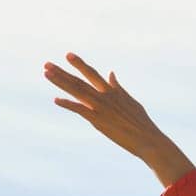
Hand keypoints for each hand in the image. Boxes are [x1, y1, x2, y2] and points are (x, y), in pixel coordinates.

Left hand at [44, 52, 194, 187]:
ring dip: (60, 82)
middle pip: (79, 81)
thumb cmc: (142, 124)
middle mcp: (105, 97)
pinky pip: (80, 110)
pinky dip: (68, 104)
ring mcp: (101, 108)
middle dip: (62, 72)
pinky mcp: (99, 121)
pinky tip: (56, 100)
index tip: (68, 55)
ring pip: (77, 91)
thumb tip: (111, 73)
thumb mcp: (131, 102)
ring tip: (46, 74)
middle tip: (46, 64)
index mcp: (112, 92)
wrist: (149, 140)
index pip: (93, 74)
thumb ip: (118, 87)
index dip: (80, 64)